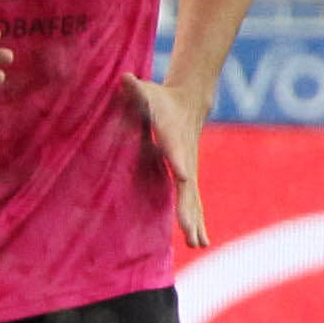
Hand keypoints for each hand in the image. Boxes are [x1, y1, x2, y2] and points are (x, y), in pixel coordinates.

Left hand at [127, 75, 214, 248]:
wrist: (189, 103)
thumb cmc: (161, 98)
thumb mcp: (147, 92)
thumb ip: (134, 88)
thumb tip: (124, 78)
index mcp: (173, 139)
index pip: (176, 152)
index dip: (179, 162)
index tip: (183, 176)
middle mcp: (185, 159)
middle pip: (188, 187)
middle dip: (189, 208)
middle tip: (189, 229)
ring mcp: (190, 171)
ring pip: (194, 200)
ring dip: (196, 222)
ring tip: (198, 244)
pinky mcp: (190, 179)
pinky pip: (194, 203)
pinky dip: (197, 221)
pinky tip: (199, 243)